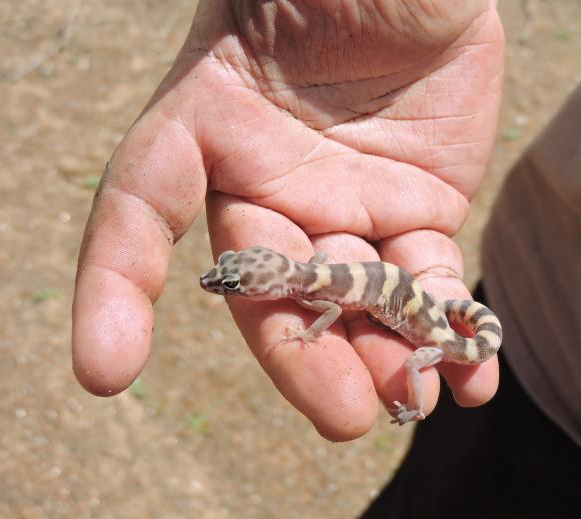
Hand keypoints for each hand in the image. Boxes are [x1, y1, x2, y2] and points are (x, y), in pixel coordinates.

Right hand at [73, 0, 504, 439]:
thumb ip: (265, 30)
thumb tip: (259, 103)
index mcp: (212, 122)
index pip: (142, 209)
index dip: (117, 286)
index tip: (108, 371)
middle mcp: (273, 182)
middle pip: (271, 287)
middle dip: (303, 357)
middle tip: (347, 418)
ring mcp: (349, 204)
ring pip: (354, 302)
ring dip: (383, 360)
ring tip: (417, 400)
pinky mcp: (419, 212)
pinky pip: (427, 284)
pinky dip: (449, 332)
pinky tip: (473, 381)